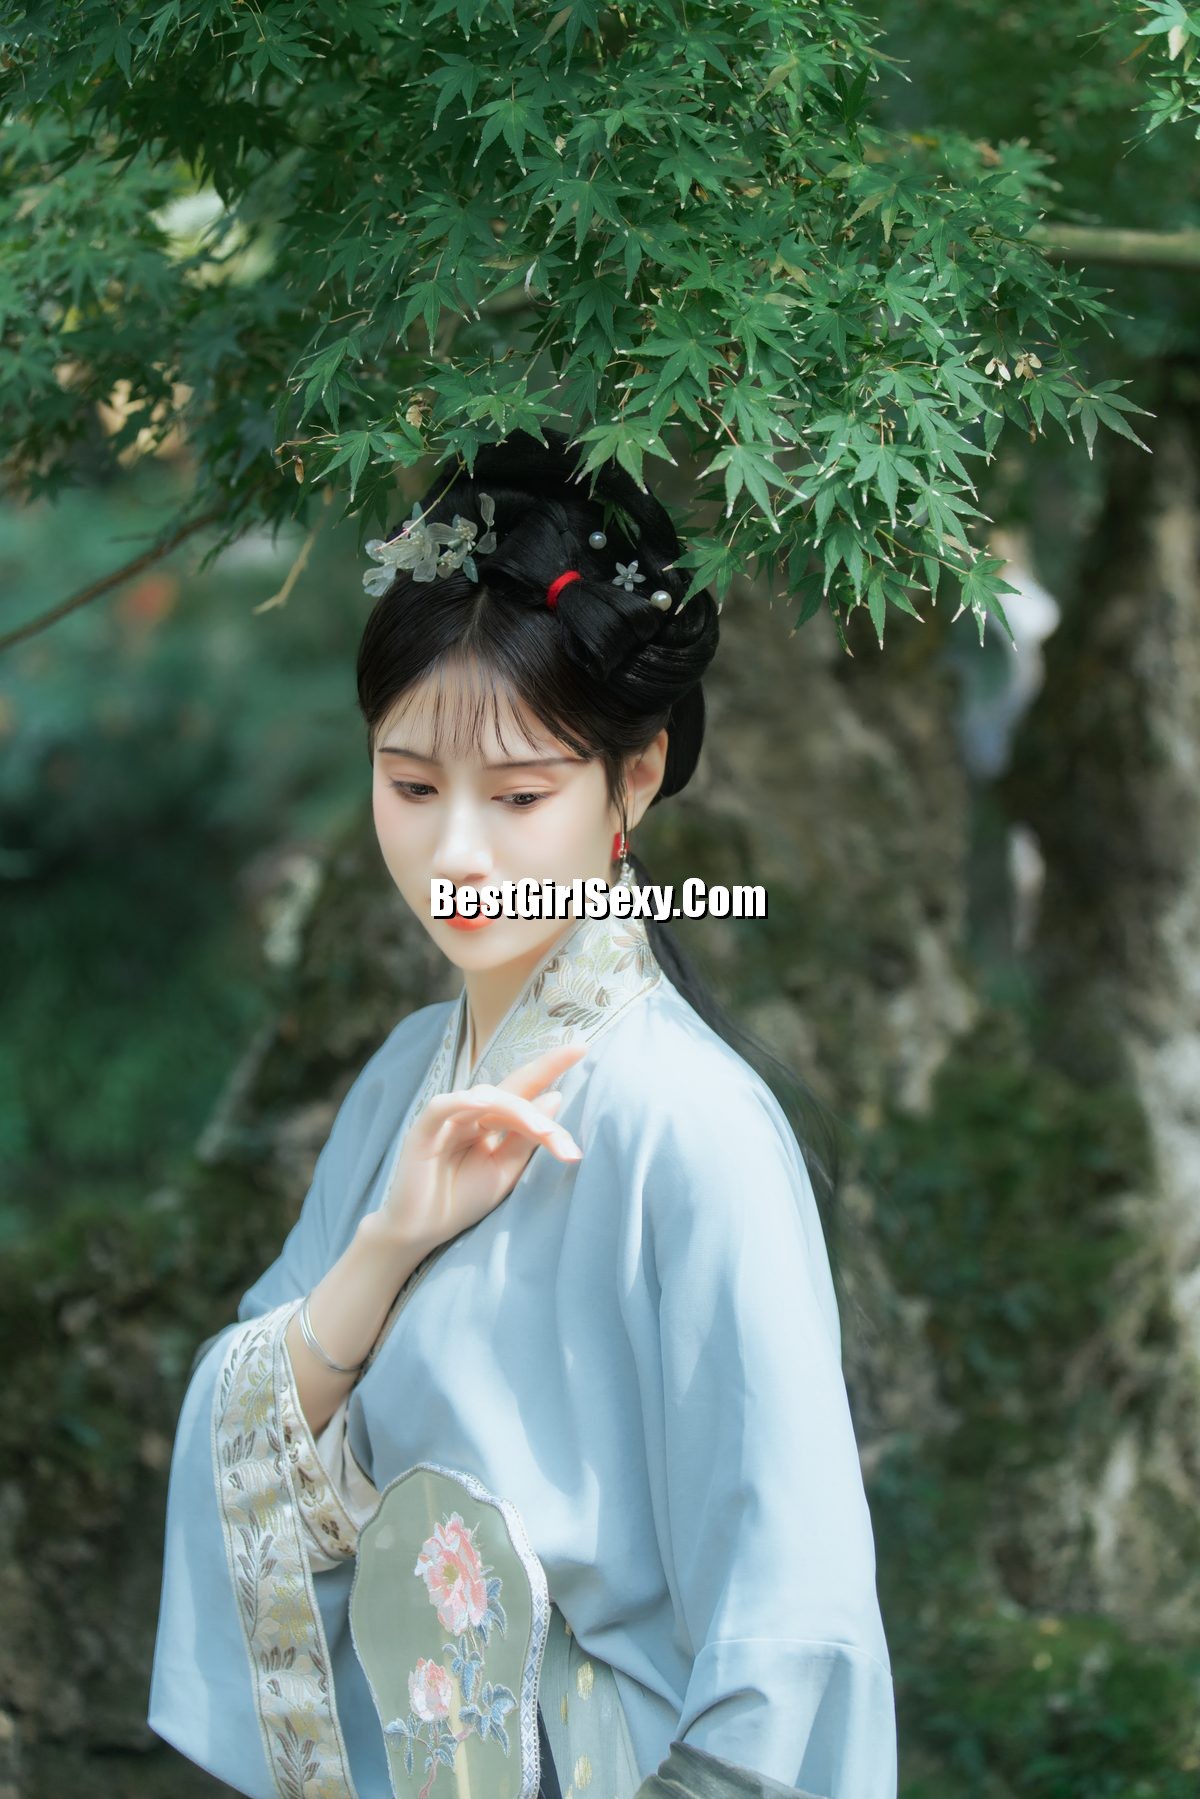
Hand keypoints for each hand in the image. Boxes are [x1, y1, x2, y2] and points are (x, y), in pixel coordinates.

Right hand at [378, 1042, 587, 1257]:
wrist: (422, 1231)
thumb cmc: (462, 1199)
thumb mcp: (504, 1171)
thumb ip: (526, 1138)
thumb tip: (555, 1096)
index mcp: (492, 1121)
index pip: (524, 1088)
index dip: (549, 1066)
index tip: (583, 1047)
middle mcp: (471, 1112)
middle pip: (513, 1096)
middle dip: (542, 1114)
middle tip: (565, 1143)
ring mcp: (447, 1117)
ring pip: (487, 1098)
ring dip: (518, 1112)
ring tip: (544, 1133)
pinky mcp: (423, 1128)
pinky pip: (445, 1106)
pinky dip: (465, 1101)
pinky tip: (485, 1104)